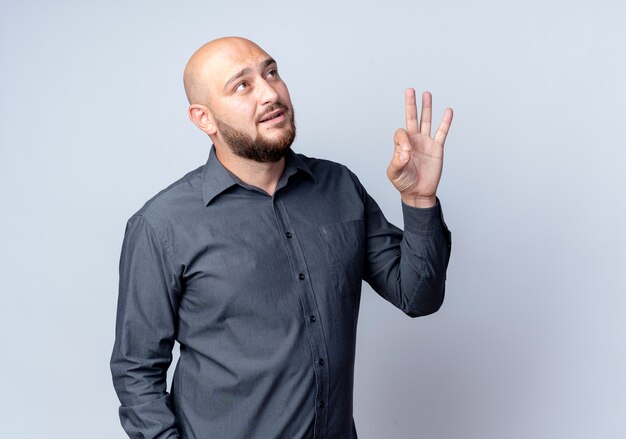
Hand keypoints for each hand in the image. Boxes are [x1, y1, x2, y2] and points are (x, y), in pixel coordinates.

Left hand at [387, 89, 452, 207]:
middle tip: (410, 90)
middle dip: (411, 104)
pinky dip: (445, 122)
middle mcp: (413, 140)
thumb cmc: (404, 183)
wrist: (418, 193)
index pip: (401, 132)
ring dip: (426, 108)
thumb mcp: (394, 174)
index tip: (407, 154)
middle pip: (412, 118)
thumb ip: (396, 162)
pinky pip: (442, 132)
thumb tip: (405, 152)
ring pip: (426, 121)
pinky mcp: (437, 148)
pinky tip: (448, 111)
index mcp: (401, 145)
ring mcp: (425, 142)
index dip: (403, 140)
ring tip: (427, 94)